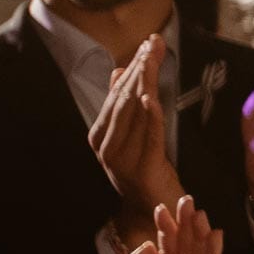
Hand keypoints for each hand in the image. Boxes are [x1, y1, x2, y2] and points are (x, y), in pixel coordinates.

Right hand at [89, 35, 186, 238]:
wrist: (150, 210)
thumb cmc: (145, 169)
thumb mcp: (133, 134)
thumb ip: (123, 106)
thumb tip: (119, 70)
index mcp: (100, 135)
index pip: (117, 94)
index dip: (134, 67)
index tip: (148, 43)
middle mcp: (106, 146)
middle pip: (125, 100)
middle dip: (141, 69)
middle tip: (154, 43)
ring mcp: (121, 159)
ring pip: (134, 114)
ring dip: (146, 83)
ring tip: (153, 58)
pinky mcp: (141, 169)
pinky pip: (148, 138)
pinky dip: (150, 117)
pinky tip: (152, 98)